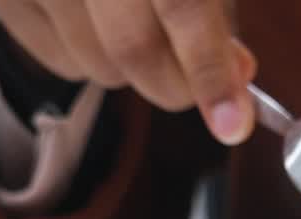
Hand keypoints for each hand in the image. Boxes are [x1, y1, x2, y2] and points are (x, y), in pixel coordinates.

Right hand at [0, 0, 256, 144]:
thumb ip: (216, 14)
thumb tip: (237, 74)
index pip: (180, 5)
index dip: (209, 72)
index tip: (232, 125)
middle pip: (133, 48)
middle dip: (177, 84)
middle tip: (197, 83)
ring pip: (98, 67)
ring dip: (132, 71)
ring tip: (135, 24)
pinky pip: (63, 64)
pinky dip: (92, 60)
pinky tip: (92, 22)